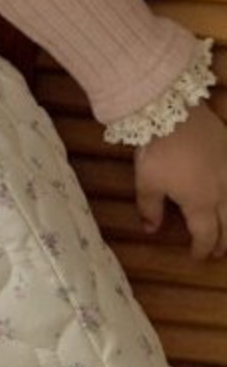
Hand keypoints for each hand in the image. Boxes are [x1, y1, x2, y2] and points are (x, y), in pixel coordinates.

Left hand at [134, 103, 226, 259]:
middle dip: (224, 242)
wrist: (172, 110)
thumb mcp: (147, 182)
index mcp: (200, 203)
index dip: (202, 248)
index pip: (206, 235)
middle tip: (218, 251)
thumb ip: (150, 208)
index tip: (197, 256)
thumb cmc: (158, 150)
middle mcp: (223, 192)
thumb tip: (150, 229)